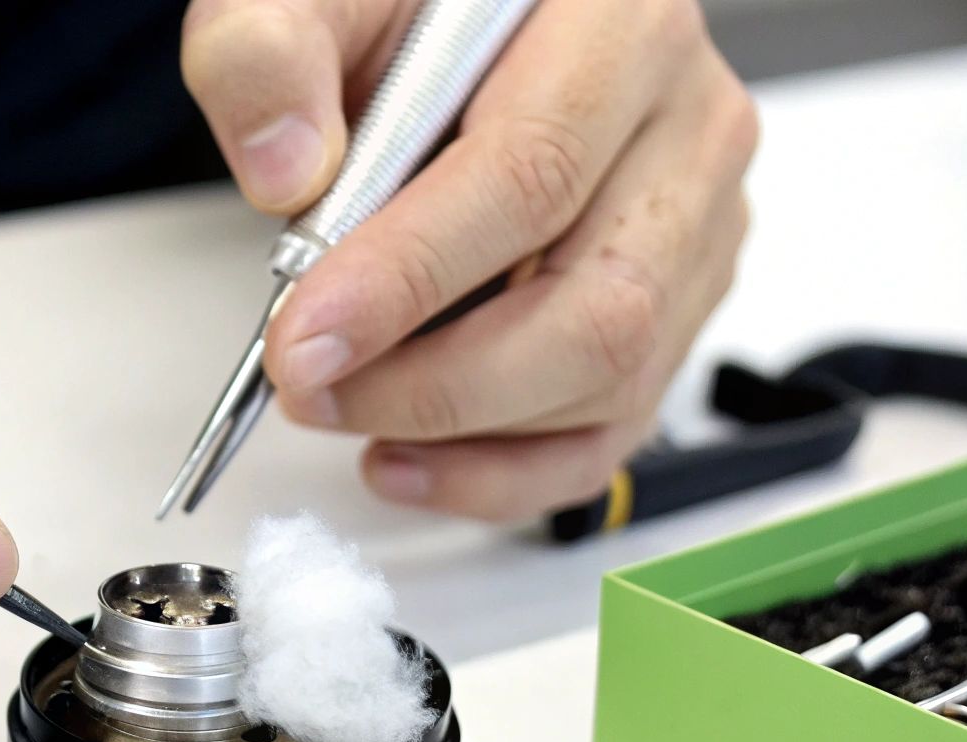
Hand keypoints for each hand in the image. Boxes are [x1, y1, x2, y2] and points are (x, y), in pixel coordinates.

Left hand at [183, 0, 756, 517]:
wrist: (463, 22)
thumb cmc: (407, 2)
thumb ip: (270, 52)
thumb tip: (285, 171)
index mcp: (617, 20)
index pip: (530, 175)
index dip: (408, 279)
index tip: (302, 340)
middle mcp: (686, 122)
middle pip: (595, 305)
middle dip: (433, 382)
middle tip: (308, 388)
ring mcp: (696, 221)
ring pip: (612, 379)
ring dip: (460, 430)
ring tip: (340, 411)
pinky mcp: (677, 299)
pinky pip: (611, 424)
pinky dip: (503, 470)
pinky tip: (405, 460)